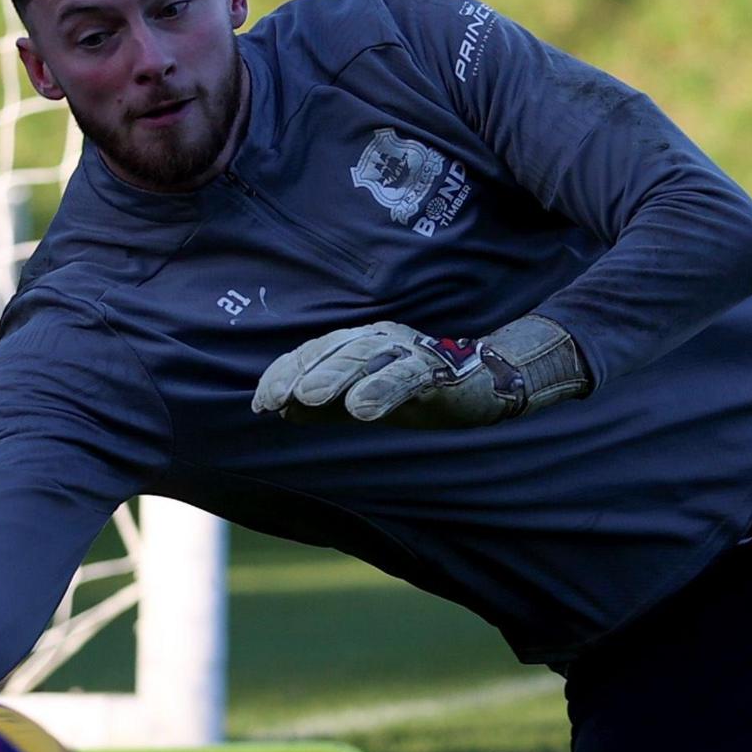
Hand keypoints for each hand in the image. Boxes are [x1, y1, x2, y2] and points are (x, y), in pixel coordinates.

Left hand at [251, 314, 590, 428]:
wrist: (492, 381)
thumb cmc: (423, 388)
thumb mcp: (368, 399)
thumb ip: (327, 404)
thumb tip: (280, 410)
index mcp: (362, 344)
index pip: (314, 353)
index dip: (284, 374)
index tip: (260, 402)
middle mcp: (382, 340)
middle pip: (334, 351)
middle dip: (300, 374)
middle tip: (273, 399)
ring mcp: (411, 352)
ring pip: (365, 358)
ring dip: (335, 376)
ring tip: (306, 398)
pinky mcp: (438, 370)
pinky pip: (406, 377)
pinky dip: (382, 390)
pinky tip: (361, 411)